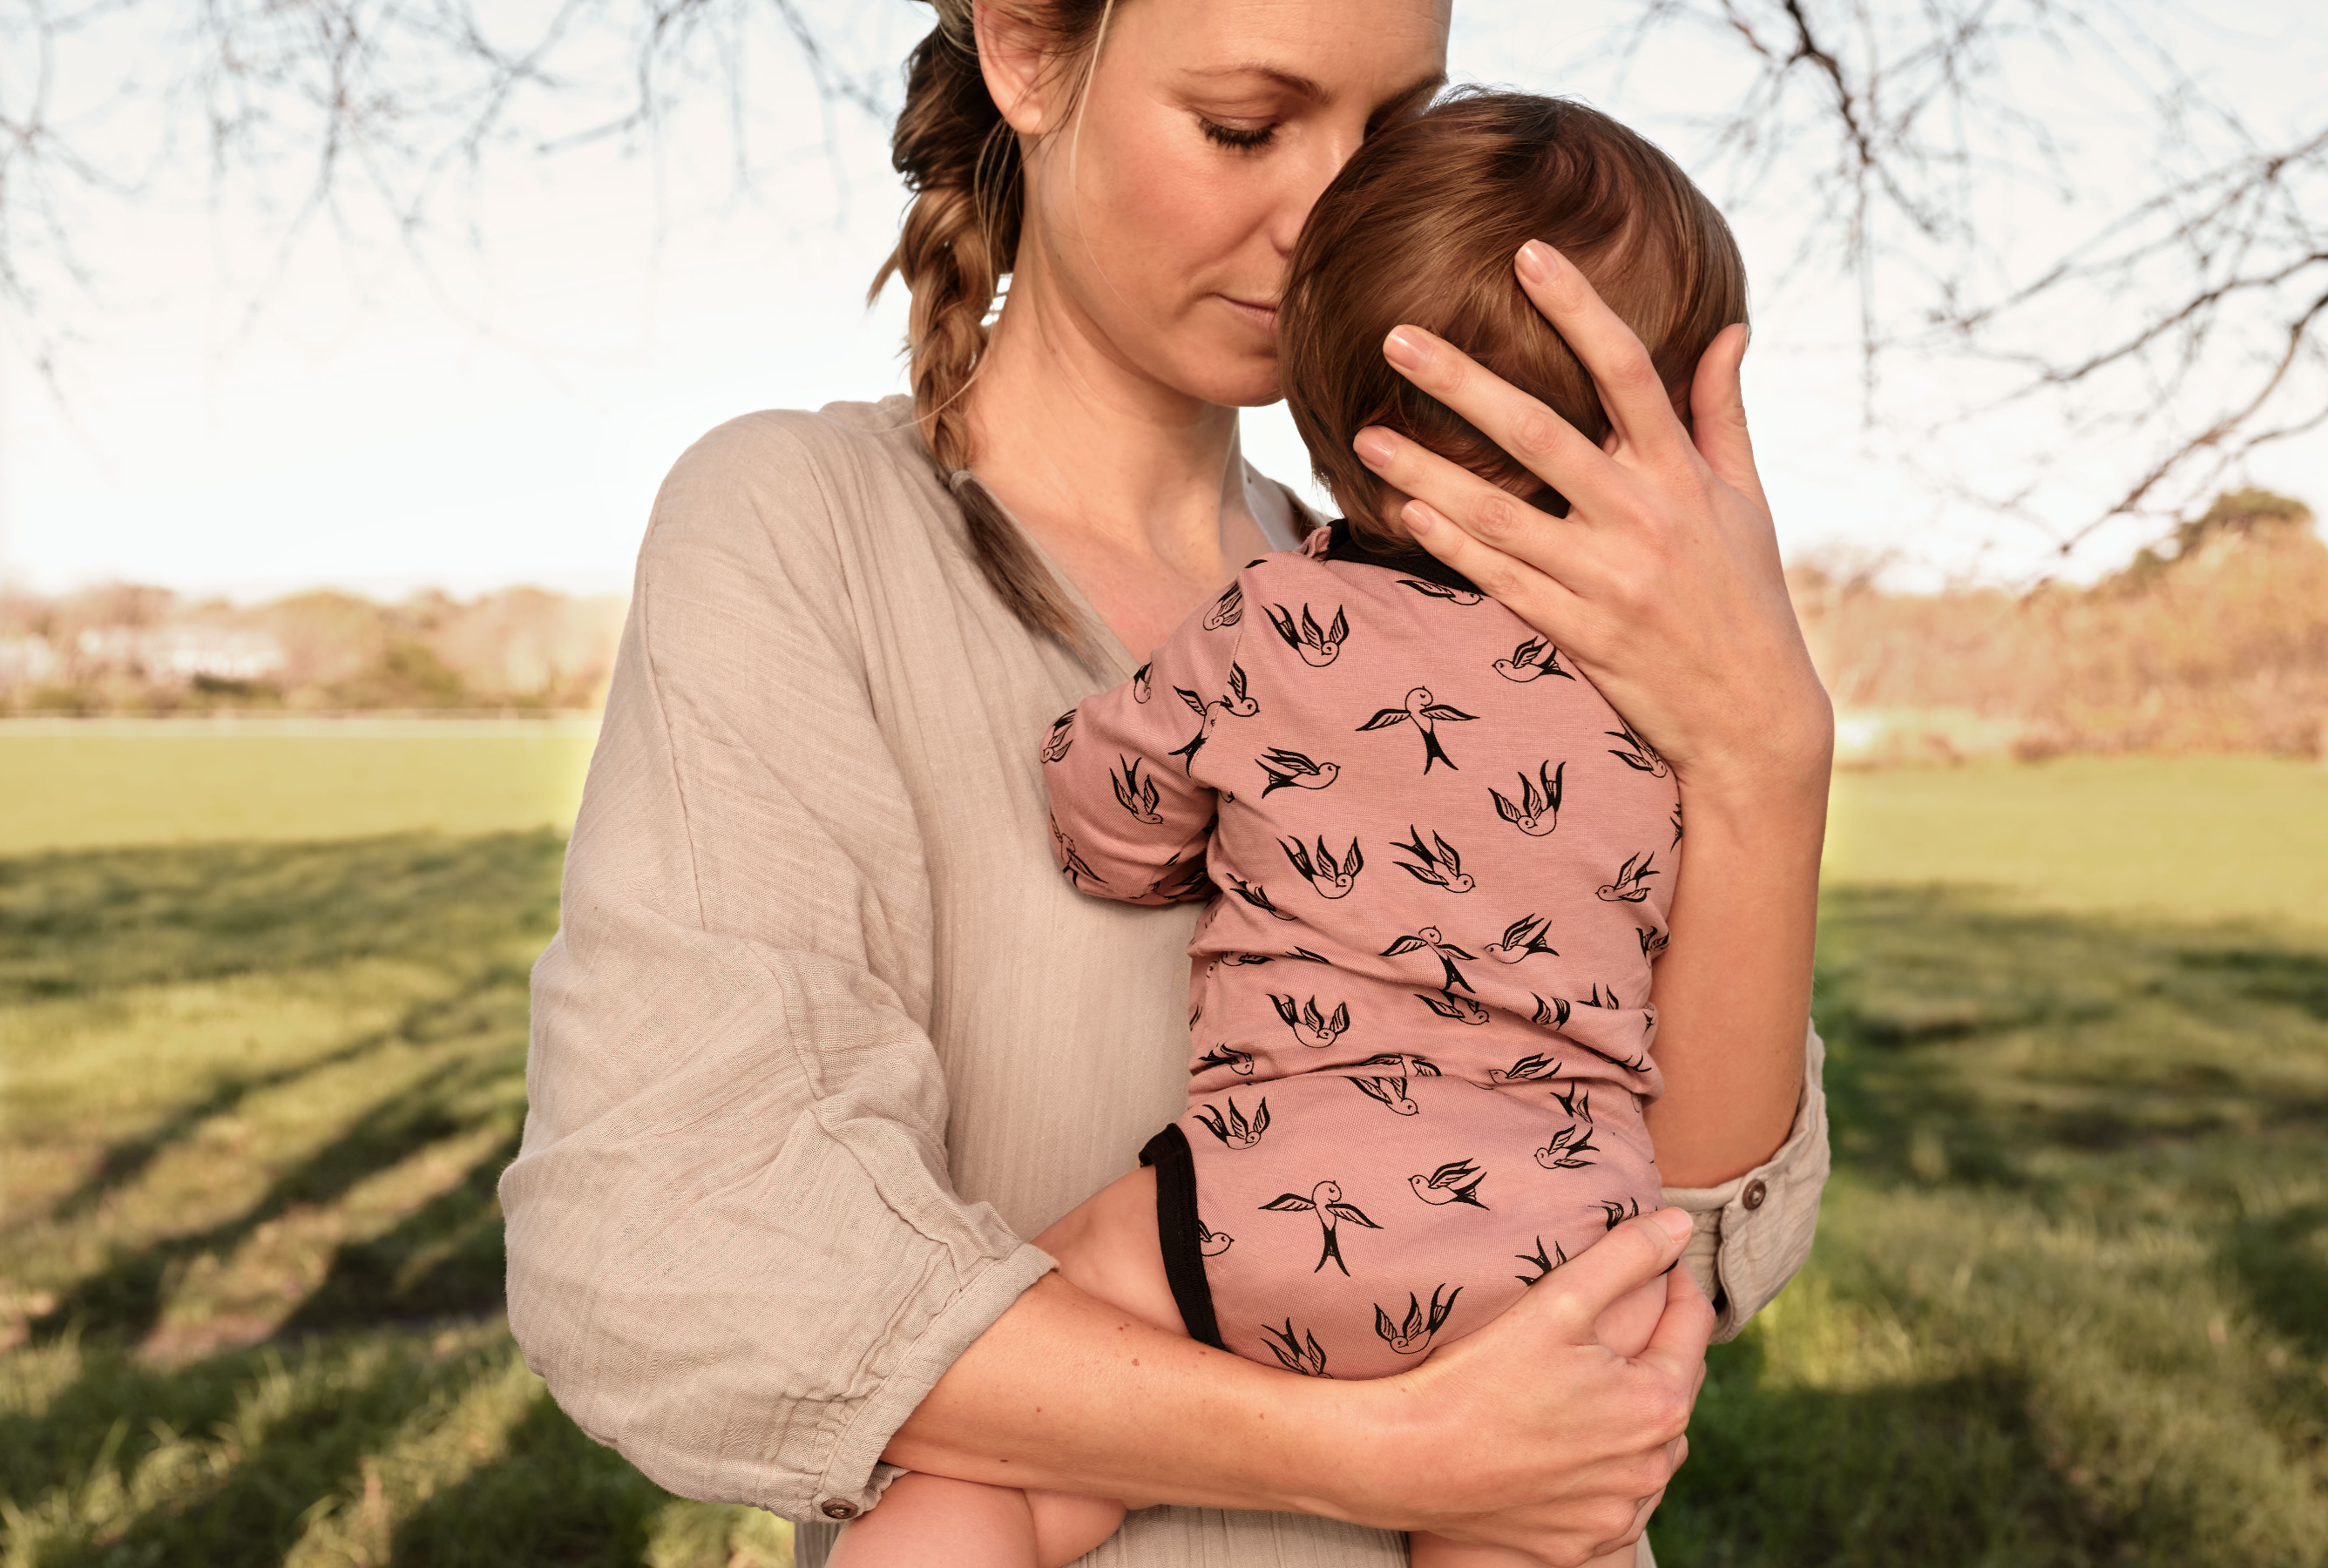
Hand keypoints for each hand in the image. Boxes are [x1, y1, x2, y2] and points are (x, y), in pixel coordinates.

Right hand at [1326, 1209, 1712, 1565]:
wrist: (1407, 1460)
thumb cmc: (1478, 1375)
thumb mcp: (1557, 1301)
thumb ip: (1626, 1256)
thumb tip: (1681, 1224)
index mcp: (1657, 1403)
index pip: (1692, 1324)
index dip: (1671, 1281)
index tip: (1645, 1260)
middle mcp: (1649, 1467)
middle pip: (1673, 1387)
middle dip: (1653, 1349)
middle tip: (1606, 1319)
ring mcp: (1615, 1511)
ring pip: (1648, 1449)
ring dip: (1633, 1415)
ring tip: (1586, 1381)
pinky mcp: (1581, 1541)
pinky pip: (1612, 1497)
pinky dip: (1602, 1470)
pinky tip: (1565, 1442)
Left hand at [1352, 239, 1832, 802]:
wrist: (1752, 719)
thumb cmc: (1746, 598)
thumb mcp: (1748, 500)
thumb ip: (1724, 412)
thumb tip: (1730, 327)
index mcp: (1683, 475)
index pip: (1627, 371)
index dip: (1578, 308)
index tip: (1528, 254)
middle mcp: (1643, 519)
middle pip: (1540, 434)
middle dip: (1464, 382)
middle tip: (1397, 336)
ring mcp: (1606, 580)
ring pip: (1500, 514)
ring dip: (1427, 472)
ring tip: (1365, 438)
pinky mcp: (1578, 634)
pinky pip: (1501, 582)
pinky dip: (1453, 547)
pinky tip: (1406, 513)